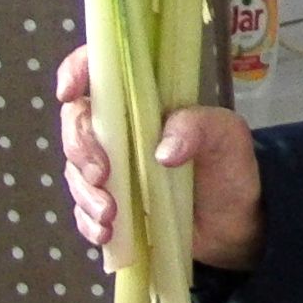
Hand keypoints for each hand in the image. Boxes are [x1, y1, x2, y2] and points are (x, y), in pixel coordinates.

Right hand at [57, 44, 265, 271]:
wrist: (232, 223)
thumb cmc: (229, 167)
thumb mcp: (227, 138)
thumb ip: (199, 129)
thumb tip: (163, 150)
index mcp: (149, 98)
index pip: (104, 71)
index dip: (79, 70)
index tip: (70, 92)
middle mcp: (124, 126)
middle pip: (77, 120)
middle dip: (80, 147)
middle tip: (103, 175)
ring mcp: (113, 164)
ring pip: (74, 167)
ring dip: (85, 192)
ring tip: (111, 215)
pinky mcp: (109, 200)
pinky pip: (81, 207)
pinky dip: (87, 220)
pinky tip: (107, 232)